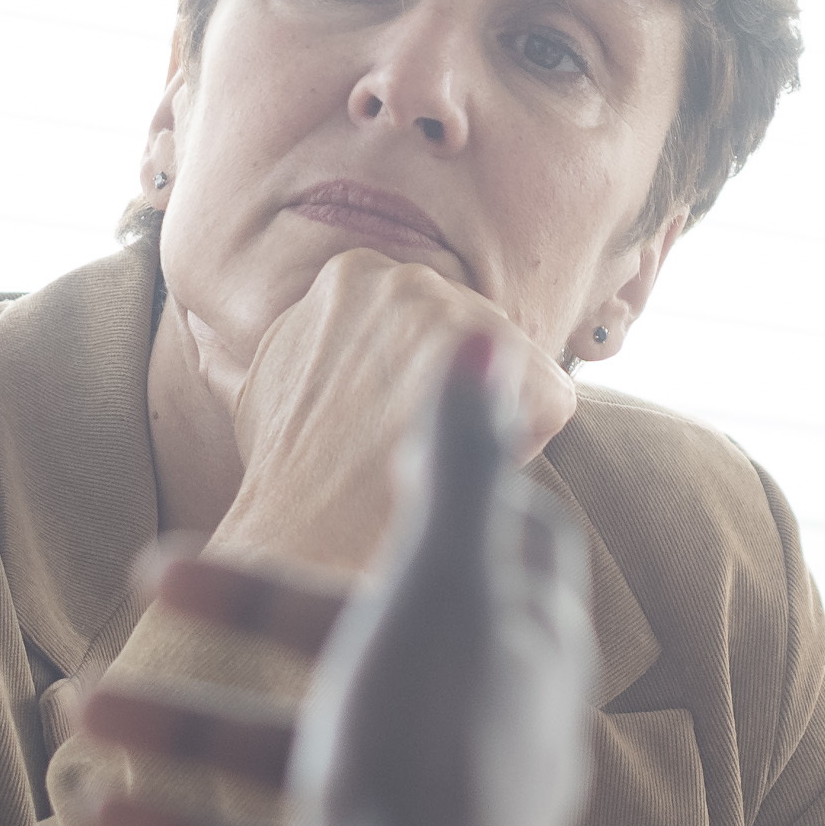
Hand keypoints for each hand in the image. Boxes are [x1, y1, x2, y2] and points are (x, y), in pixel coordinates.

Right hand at [74, 334, 589, 825]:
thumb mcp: (440, 585)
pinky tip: (97, 808)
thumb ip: (454, 466)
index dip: (448, 496)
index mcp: (522, 652)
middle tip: (148, 573)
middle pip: (364, 642)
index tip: (370, 462)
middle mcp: (485, 738)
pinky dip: (181, 824)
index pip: (511, 548)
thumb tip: (479, 339)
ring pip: (291, 752)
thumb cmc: (431, 754)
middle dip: (249, 604)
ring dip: (179, 721)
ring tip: (72, 707)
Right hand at [191, 249, 570, 581]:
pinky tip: (466, 477)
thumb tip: (321, 332)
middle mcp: (411, 282)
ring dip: (488, 419)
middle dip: (454, 392)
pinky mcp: (517, 373)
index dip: (411, 380)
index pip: (422, 320)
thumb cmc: (285, 483)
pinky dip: (525, 445)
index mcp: (355, 276)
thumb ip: (320, 338)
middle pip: (471, 338)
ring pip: (512, 370)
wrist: (299, 550)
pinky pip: (549, 403)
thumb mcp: (276, 381)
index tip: (379, 423)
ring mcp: (464, 324)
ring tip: (430, 464)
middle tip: (404, 451)